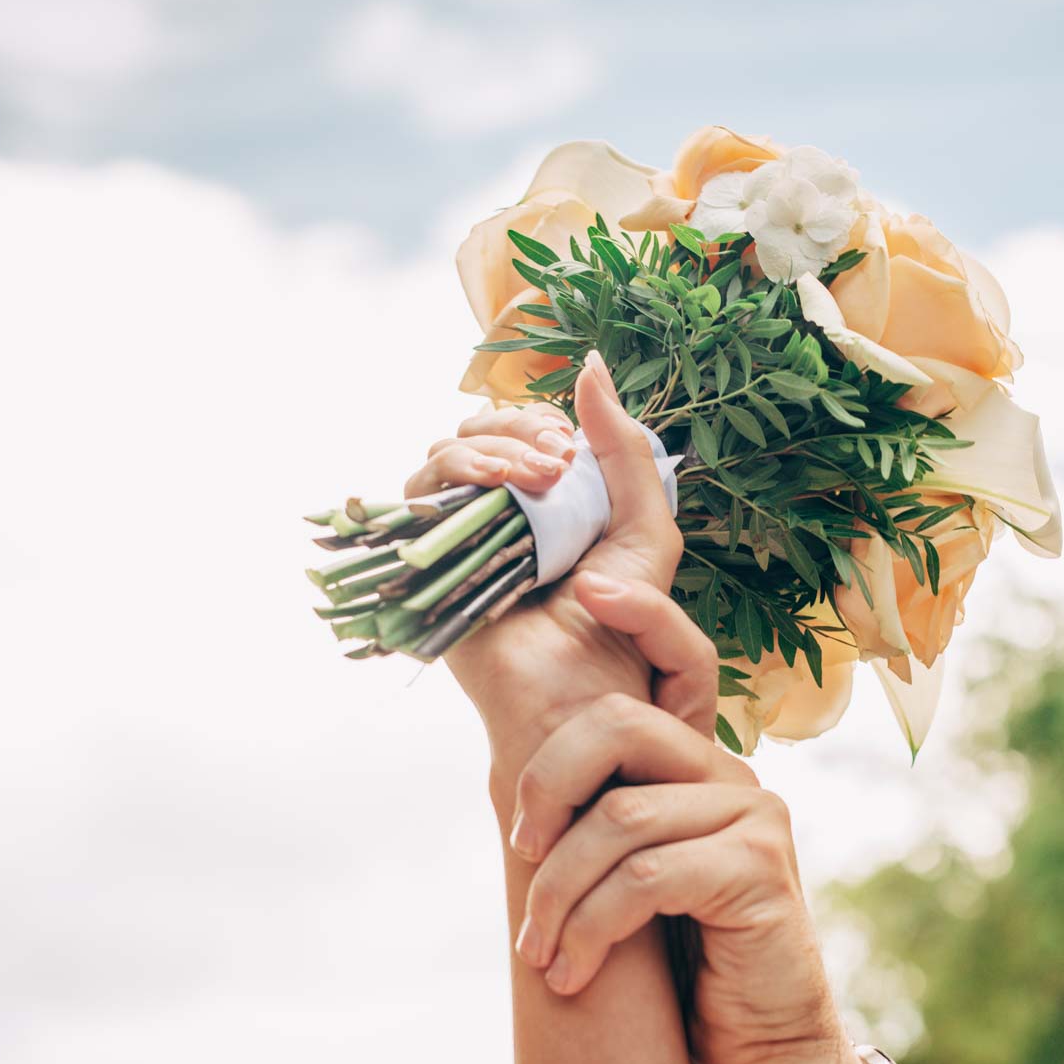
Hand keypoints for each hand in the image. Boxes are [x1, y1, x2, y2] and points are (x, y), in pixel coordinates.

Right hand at [402, 351, 690, 801]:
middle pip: (476, 432)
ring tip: (536, 479)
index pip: (520, 430)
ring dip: (490, 451)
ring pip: (444, 456)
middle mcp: (496, 516)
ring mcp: (458, 539)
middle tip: (556, 460)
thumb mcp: (645, 528)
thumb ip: (625, 448)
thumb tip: (589, 366)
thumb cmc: (623, 626)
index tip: (572, 444)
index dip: (539, 422)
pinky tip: (496, 488)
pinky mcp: (429, 565)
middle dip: (515, 430)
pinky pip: (418, 497)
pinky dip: (455, 475)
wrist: (587, 697)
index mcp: (545, 503)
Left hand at [504, 573, 867, 1063]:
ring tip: (539, 952)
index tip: (587, 590)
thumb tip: (524, 799)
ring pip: (619, 821)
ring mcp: (754, 821)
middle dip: (546, 784)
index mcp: (702, 767)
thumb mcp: (636, 882)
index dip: (640, 615)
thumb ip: (609, 826)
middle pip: (622, 726)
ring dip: (557, 894)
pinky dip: (591, 928)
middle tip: (519, 853)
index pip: (676, 663)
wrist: (762, 1054)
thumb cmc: (687, 969)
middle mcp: (734, 779)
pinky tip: (572, 972)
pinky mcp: (757, 874)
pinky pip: (645, 877)